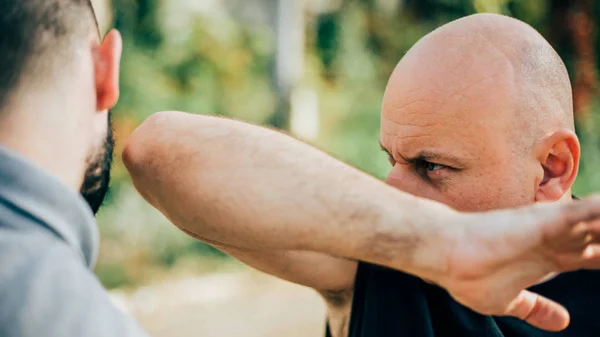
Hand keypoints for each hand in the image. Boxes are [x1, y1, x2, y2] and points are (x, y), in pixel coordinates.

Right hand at [438, 196, 599, 330]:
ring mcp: (552, 229)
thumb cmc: (469, 277)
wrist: (446, 255)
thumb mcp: (508, 302)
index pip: (595, 258)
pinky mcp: (545, 220)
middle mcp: (556, 241)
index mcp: (550, 260)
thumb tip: (563, 322)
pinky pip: (586, 213)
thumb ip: (535, 308)